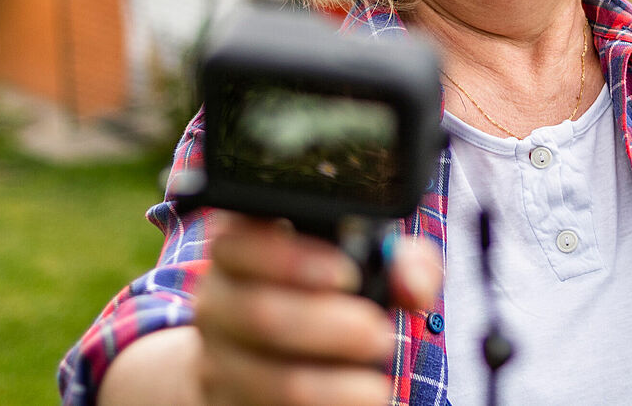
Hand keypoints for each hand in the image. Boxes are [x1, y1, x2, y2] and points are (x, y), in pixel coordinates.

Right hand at [188, 213, 440, 405]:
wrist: (262, 358)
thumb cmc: (320, 297)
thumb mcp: (357, 266)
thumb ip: (394, 260)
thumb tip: (415, 285)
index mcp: (239, 249)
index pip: (240, 241)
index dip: (291, 258)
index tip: (347, 274)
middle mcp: (217, 301)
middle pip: (259, 312)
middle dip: (327, 326)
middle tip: (379, 335)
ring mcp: (216, 358)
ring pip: (265, 376)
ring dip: (329, 386)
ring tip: (375, 387)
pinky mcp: (227, 403)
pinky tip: (353, 404)